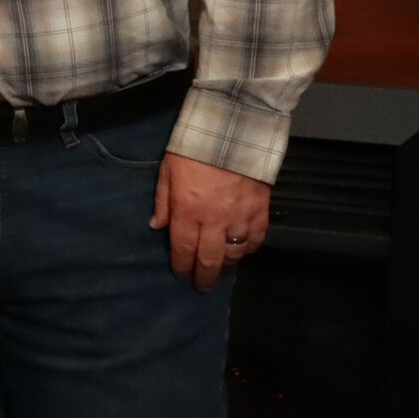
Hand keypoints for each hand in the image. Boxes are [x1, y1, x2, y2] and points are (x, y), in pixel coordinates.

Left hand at [152, 150, 269, 292]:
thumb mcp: (168, 171)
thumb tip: (157, 227)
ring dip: (227, 265)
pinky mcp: (260, 210)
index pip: (183, 250)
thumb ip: (163, 202)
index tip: (180, 275)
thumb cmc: (194, 149)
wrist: (234, 131)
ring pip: (235, 254)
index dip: (181, 267)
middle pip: (210, 260)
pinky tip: (243, 251)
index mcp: (188, 211)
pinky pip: (257, 239)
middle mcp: (214, 221)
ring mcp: (240, 217)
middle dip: (204, 277)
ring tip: (222, 269)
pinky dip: (250, 249)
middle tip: (202, 286)